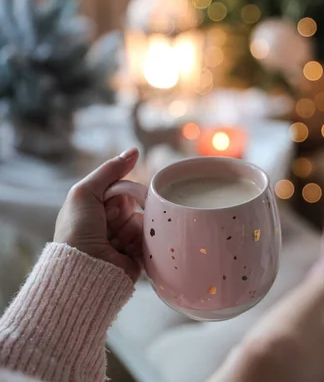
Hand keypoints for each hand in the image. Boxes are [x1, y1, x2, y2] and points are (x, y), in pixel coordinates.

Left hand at [54, 147, 142, 280]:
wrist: (84, 269)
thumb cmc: (77, 230)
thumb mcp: (85, 192)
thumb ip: (109, 170)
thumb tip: (134, 150)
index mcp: (96, 208)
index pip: (122, 190)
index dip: (122, 192)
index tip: (112, 202)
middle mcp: (110, 223)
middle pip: (135, 205)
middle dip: (128, 210)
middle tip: (113, 221)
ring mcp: (124, 240)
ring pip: (145, 222)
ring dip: (134, 228)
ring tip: (119, 240)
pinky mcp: (137, 256)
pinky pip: (151, 240)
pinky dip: (144, 242)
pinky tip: (130, 248)